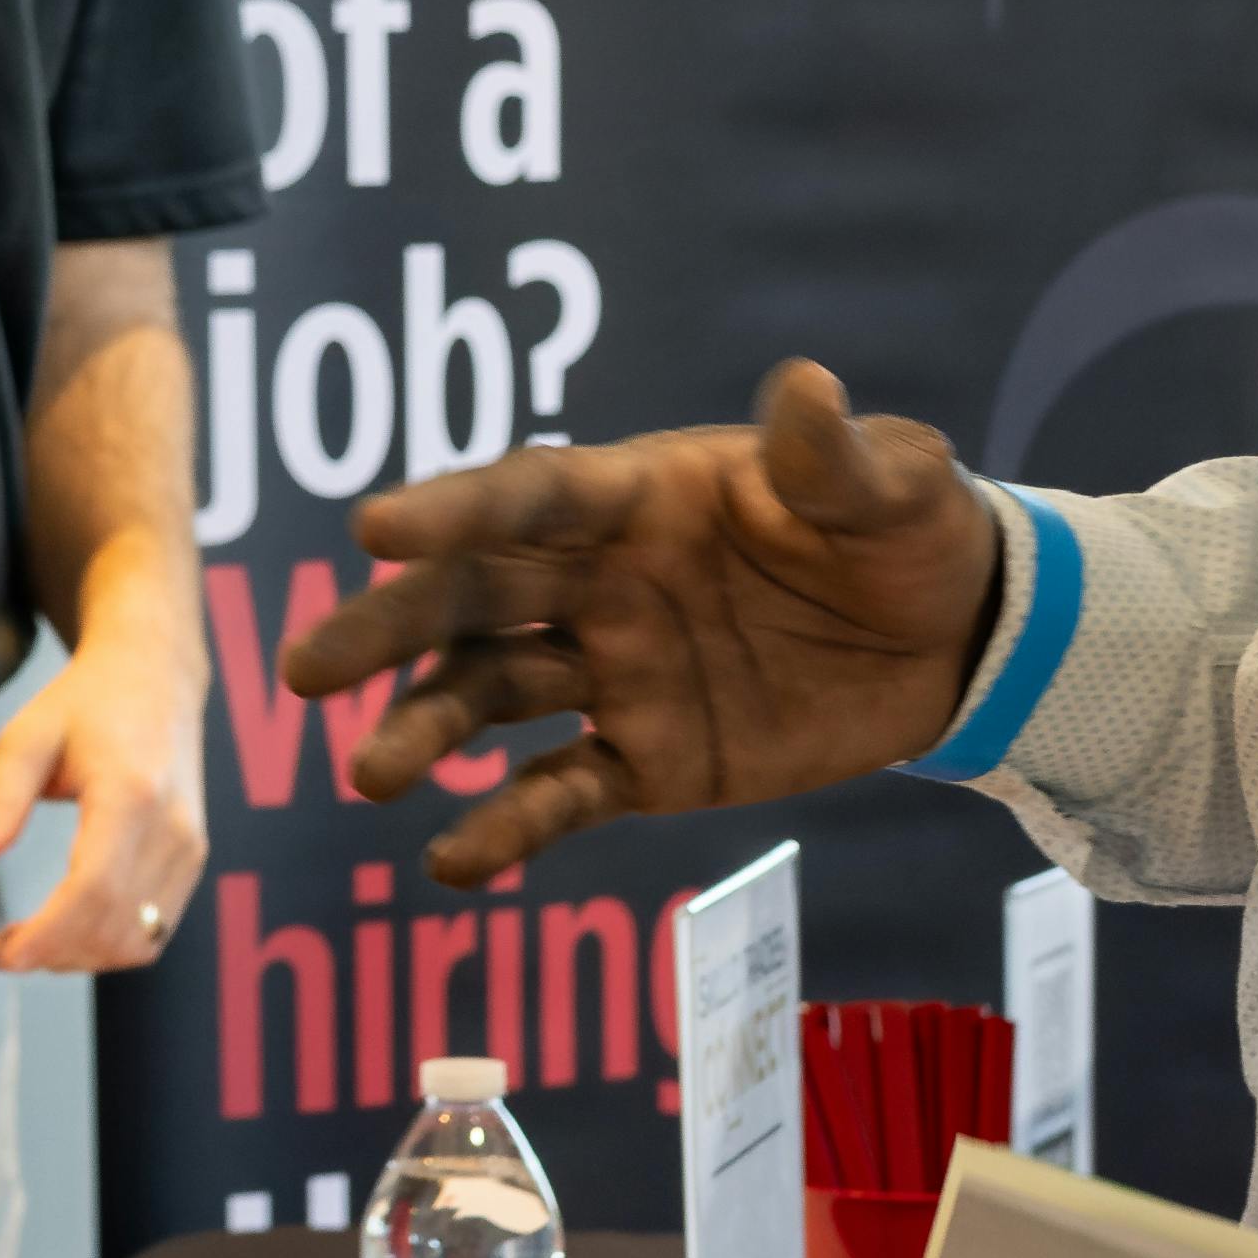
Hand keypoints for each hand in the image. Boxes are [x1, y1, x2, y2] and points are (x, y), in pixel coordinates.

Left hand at [0, 610, 212, 971]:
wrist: (156, 676)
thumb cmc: (89, 701)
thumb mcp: (29, 734)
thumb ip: (1, 796)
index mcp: (131, 793)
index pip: (94, 889)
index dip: (48, 935)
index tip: (0, 954)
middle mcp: (172, 828)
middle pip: (115, 926)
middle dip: (50, 955)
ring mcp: (189, 847)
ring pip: (138, 940)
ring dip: (78, 958)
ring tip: (22, 945)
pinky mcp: (192, 859)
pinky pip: (154, 929)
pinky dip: (107, 946)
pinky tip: (65, 933)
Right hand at [281, 361, 998, 889]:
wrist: (953, 637)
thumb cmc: (908, 531)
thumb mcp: (893, 485)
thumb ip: (836, 460)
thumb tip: (805, 390)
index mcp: (639, 498)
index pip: (529, 496)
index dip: (453, 510)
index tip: (372, 528)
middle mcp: (602, 582)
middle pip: (474, 599)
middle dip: (388, 628)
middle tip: (304, 671)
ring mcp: (617, 674)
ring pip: (494, 697)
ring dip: (426, 728)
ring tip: (371, 774)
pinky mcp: (649, 760)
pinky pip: (562, 793)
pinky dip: (506, 828)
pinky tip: (450, 866)